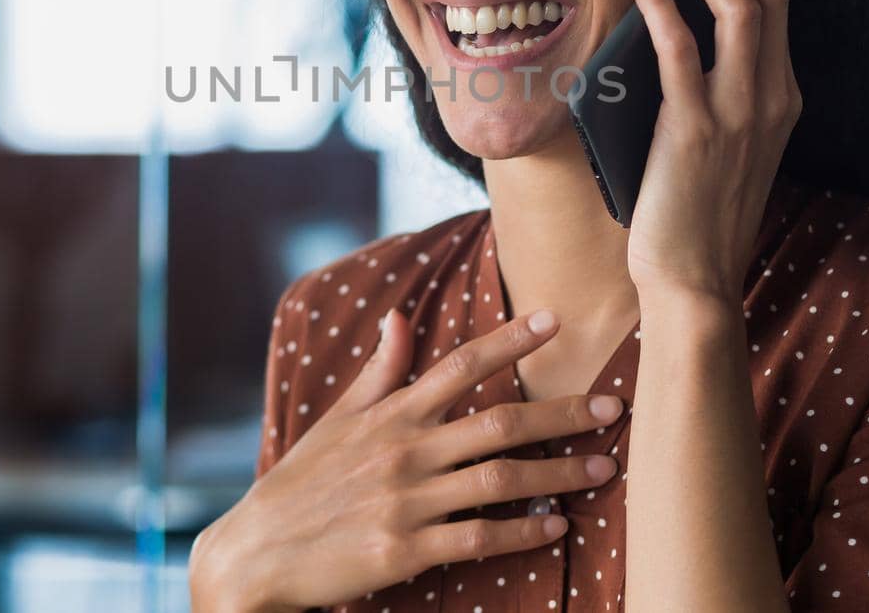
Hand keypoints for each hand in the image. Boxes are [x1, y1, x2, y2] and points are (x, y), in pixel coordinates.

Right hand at [192, 307, 624, 610]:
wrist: (256, 552)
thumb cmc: (301, 483)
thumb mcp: (336, 419)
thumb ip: (379, 371)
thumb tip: (398, 316)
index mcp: (390, 414)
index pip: (460, 365)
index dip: (510, 340)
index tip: (555, 319)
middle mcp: (403, 450)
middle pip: (499, 423)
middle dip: (562, 413)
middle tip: (612, 406)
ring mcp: (405, 502)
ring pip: (499, 481)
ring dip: (558, 475)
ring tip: (603, 468)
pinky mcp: (404, 551)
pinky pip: (477, 538)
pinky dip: (522, 533)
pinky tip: (556, 527)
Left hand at [624, 0, 800, 302]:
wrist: (693, 278)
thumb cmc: (695, 211)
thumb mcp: (725, 143)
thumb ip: (718, 90)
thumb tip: (680, 27)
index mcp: (783, 99)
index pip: (779, 5)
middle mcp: (772, 98)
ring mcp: (739, 113)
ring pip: (740, 9)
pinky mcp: (696, 130)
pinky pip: (682, 51)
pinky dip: (666, 7)